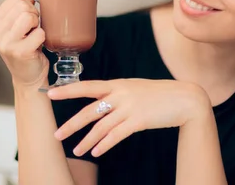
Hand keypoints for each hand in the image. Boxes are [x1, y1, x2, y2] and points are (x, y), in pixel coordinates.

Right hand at [0, 0, 48, 89]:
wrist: (29, 77)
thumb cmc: (28, 47)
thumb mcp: (22, 21)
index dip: (29, 4)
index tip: (31, 18)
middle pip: (22, 5)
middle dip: (34, 13)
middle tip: (33, 29)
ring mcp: (6, 43)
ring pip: (29, 15)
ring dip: (38, 24)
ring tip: (34, 35)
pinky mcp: (19, 51)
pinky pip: (39, 32)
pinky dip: (43, 37)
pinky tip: (37, 46)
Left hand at [47, 79, 211, 156]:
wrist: (184, 99)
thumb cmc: (158, 93)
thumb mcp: (134, 87)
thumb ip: (117, 92)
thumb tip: (100, 101)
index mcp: (117, 83)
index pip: (87, 86)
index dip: (68, 90)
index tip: (50, 93)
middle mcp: (120, 94)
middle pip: (89, 111)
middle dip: (71, 124)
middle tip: (57, 134)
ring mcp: (129, 107)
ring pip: (101, 127)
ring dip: (87, 140)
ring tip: (76, 151)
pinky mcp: (139, 121)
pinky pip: (116, 135)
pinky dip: (104, 144)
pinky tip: (96, 152)